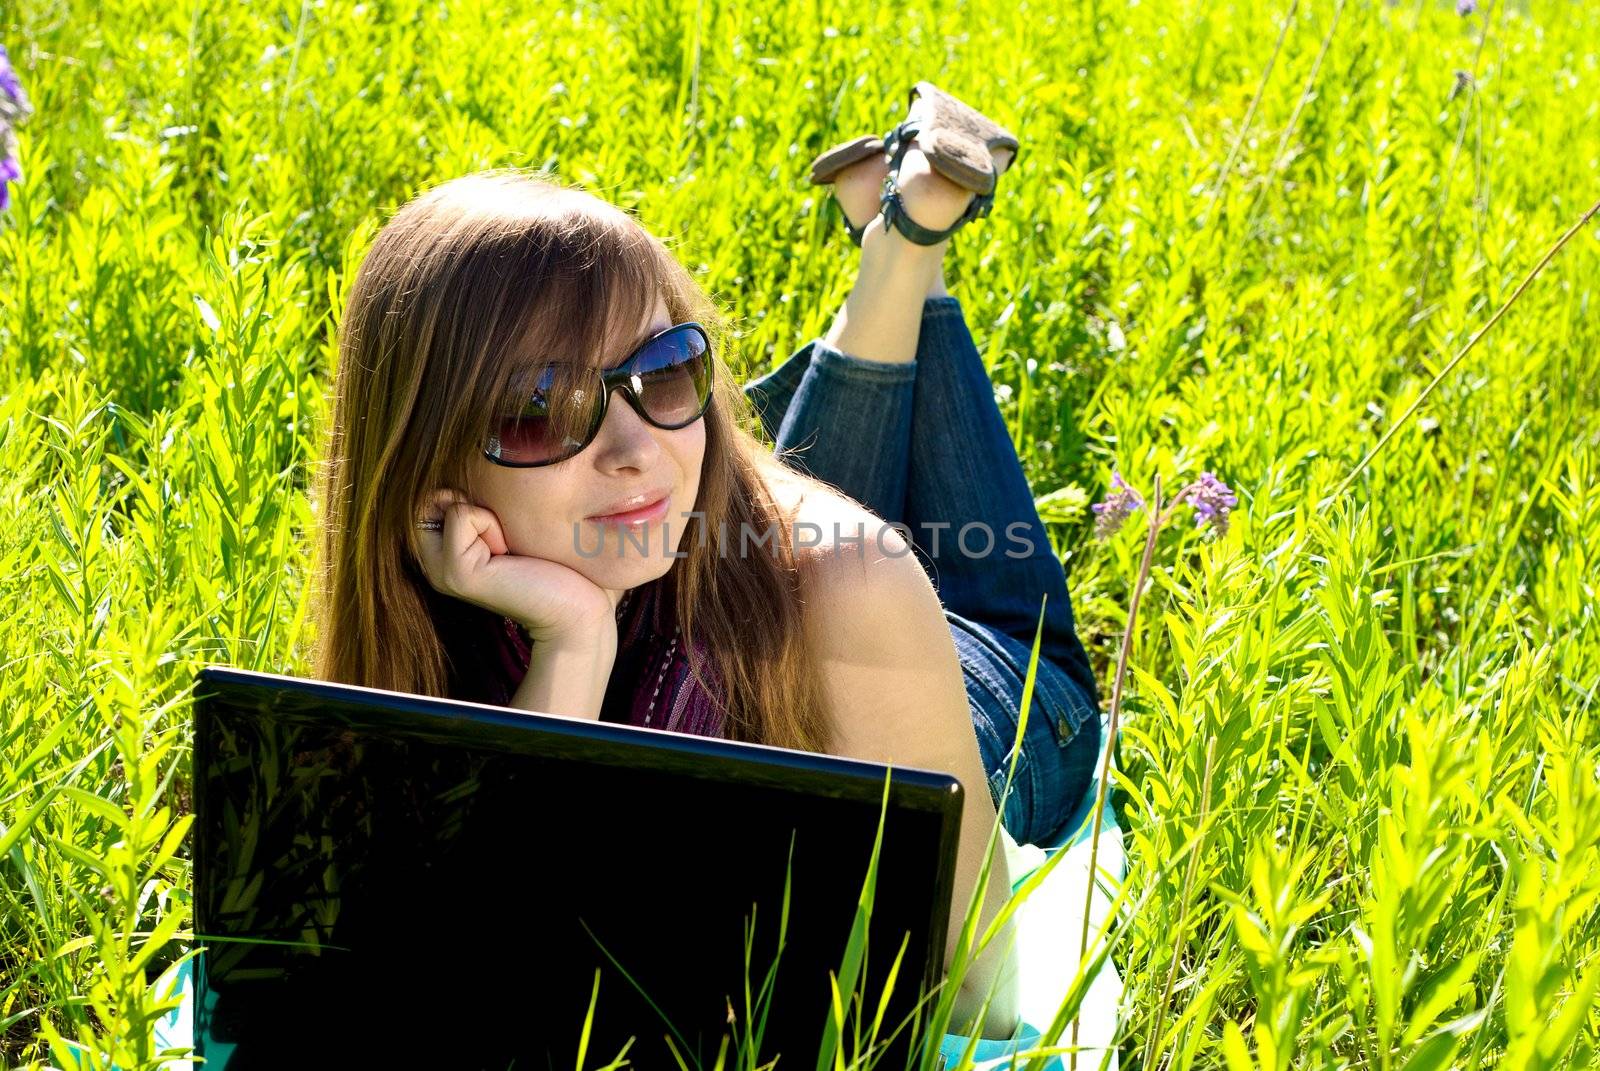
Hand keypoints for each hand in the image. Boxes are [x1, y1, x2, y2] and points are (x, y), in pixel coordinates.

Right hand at [413, 489, 617, 644]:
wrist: (579, 606)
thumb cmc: (555, 559)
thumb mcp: (511, 519)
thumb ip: (480, 497)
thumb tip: (466, 450)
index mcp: (443, 549)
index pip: (432, 489)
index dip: (469, 492)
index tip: (502, 527)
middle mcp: (433, 562)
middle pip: (432, 492)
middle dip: (472, 499)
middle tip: (505, 535)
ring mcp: (440, 570)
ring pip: (446, 501)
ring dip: (487, 513)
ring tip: (509, 546)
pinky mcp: (457, 574)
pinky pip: (461, 514)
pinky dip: (491, 523)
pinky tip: (509, 554)